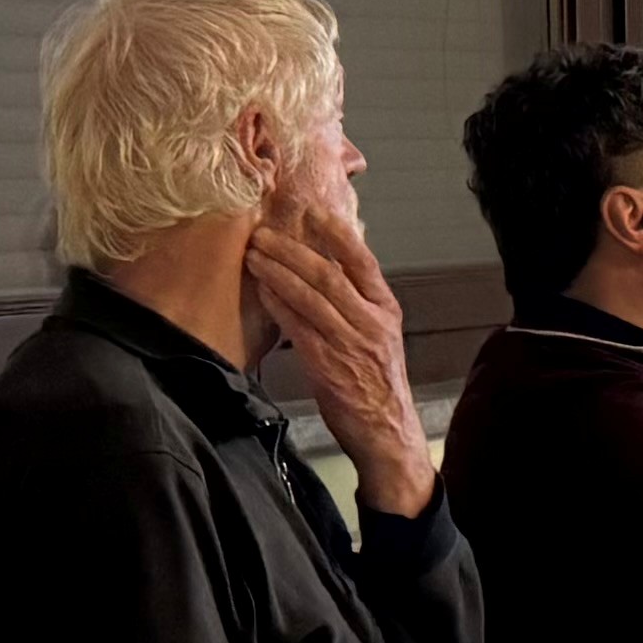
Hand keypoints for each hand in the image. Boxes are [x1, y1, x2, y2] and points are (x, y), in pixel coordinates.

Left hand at [249, 192, 430, 513]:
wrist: (388, 431)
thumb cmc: (378, 382)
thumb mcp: (379, 335)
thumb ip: (357, 304)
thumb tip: (326, 271)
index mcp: (386, 309)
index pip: (362, 261)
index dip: (336, 233)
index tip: (311, 211)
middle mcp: (371, 322)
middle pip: (328, 275)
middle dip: (292, 250)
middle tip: (263, 233)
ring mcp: (351, 344)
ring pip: (311, 298)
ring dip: (278, 273)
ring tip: (254, 256)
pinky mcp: (329, 367)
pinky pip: (299, 329)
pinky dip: (279, 306)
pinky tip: (262, 291)